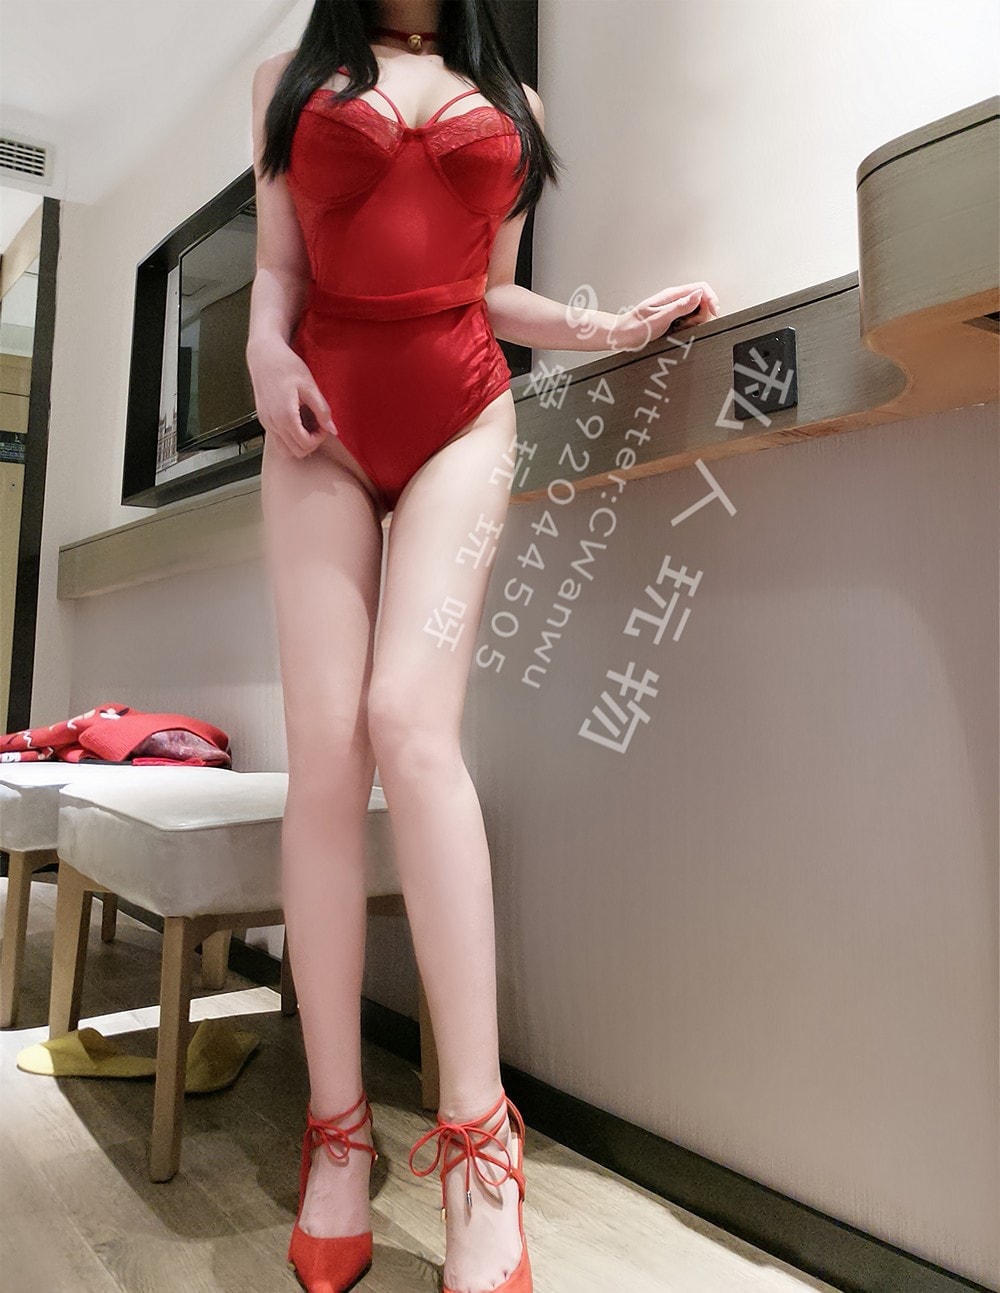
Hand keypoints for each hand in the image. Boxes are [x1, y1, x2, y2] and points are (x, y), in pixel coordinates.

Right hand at [246, 336, 337, 458]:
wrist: (264, 355)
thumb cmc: (286, 366)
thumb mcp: (310, 386)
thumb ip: (322, 410)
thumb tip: (333, 429)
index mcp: (285, 416)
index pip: (305, 444)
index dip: (319, 438)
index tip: (323, 424)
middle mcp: (273, 423)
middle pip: (296, 452)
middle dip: (311, 442)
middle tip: (317, 425)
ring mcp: (266, 423)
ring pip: (285, 450)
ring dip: (299, 443)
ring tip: (307, 425)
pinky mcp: (264, 420)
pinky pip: (277, 440)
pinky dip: (289, 438)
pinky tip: (297, 422)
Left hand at [608, 281, 720, 351]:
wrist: (622, 335)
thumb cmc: (635, 327)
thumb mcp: (660, 318)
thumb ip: (680, 306)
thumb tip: (698, 295)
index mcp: (672, 295)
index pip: (701, 288)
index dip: (711, 299)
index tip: (713, 312)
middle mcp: (674, 299)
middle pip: (702, 300)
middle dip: (703, 314)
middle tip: (690, 324)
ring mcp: (673, 307)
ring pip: (696, 311)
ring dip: (695, 322)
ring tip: (681, 328)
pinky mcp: (672, 317)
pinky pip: (688, 319)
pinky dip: (688, 326)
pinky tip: (679, 330)